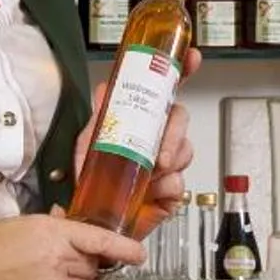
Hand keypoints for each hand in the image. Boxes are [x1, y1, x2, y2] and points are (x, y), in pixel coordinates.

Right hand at [0, 213, 150, 279]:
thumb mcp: (15, 226)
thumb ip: (48, 228)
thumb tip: (66, 225)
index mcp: (52, 232)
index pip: (100, 240)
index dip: (124, 249)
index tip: (139, 255)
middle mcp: (58, 261)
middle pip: (90, 268)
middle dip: (78, 267)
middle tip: (51, 267)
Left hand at [73, 48, 200, 239]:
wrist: (92, 222)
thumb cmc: (92, 181)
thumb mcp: (89, 143)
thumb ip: (100, 117)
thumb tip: (106, 88)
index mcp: (142, 122)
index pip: (166, 91)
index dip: (182, 71)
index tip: (191, 58)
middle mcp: (158, 140)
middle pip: (181, 120)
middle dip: (175, 132)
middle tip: (160, 151)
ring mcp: (167, 166)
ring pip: (186, 151)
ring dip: (170, 159)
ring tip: (152, 171)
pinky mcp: (170, 193)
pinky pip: (179, 184)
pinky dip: (167, 186)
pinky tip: (153, 191)